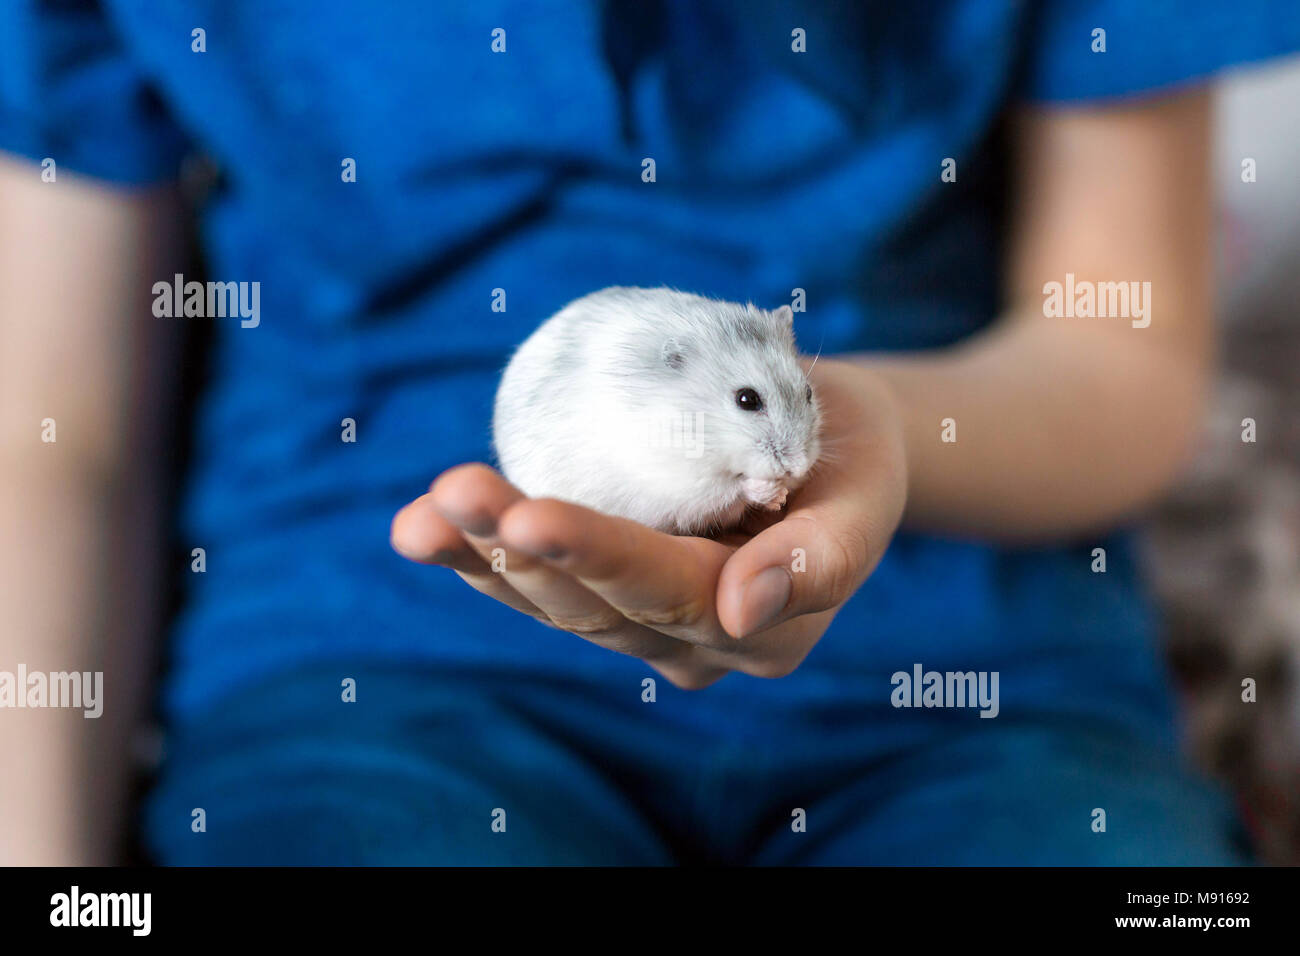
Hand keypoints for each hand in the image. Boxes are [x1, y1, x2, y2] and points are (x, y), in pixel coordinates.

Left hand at [390, 359, 907, 688]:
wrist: (830, 450)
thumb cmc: (851, 461)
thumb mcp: (864, 499)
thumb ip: (823, 559)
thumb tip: (742, 608)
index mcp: (763, 631)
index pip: (670, 595)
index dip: (598, 558)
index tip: (531, 515)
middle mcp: (693, 643)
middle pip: (594, 608)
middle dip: (520, 551)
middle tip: (458, 490)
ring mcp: (643, 624)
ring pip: (552, 604)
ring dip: (480, 558)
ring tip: (422, 518)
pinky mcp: (604, 592)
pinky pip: (535, 585)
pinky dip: (476, 558)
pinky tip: (423, 530)